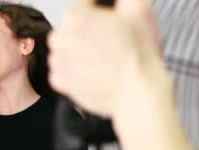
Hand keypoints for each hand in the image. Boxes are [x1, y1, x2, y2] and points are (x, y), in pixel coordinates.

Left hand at [48, 0, 163, 118]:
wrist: (138, 91)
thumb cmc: (138, 55)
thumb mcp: (139, 10)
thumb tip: (119, 1)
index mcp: (76, 17)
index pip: (83, 4)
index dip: (99, 10)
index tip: (107, 19)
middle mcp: (62, 39)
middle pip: (71, 27)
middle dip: (86, 31)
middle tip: (107, 41)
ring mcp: (59, 62)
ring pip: (65, 49)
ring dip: (79, 51)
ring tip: (102, 58)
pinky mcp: (61, 83)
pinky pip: (63, 71)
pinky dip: (75, 71)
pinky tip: (94, 71)